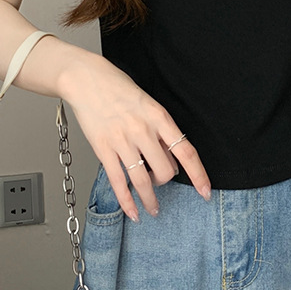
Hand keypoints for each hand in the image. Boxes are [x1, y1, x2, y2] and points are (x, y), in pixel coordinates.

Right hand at [60, 51, 211, 220]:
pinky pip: (118, 182)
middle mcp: (143, 130)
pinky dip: (126, 201)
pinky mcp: (103, 149)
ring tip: (153, 210)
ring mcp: (122, 141)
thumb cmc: (117, 88)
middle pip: (165, 171)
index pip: (186, 152)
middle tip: (159, 179)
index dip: (198, 175)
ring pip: (143, 181)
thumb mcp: (148, 104)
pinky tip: (132, 211)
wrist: (85, 78)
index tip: (205, 192)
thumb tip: (172, 159)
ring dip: (150, 200)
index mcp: (159, 117)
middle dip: (165, 180)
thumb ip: (160, 131)